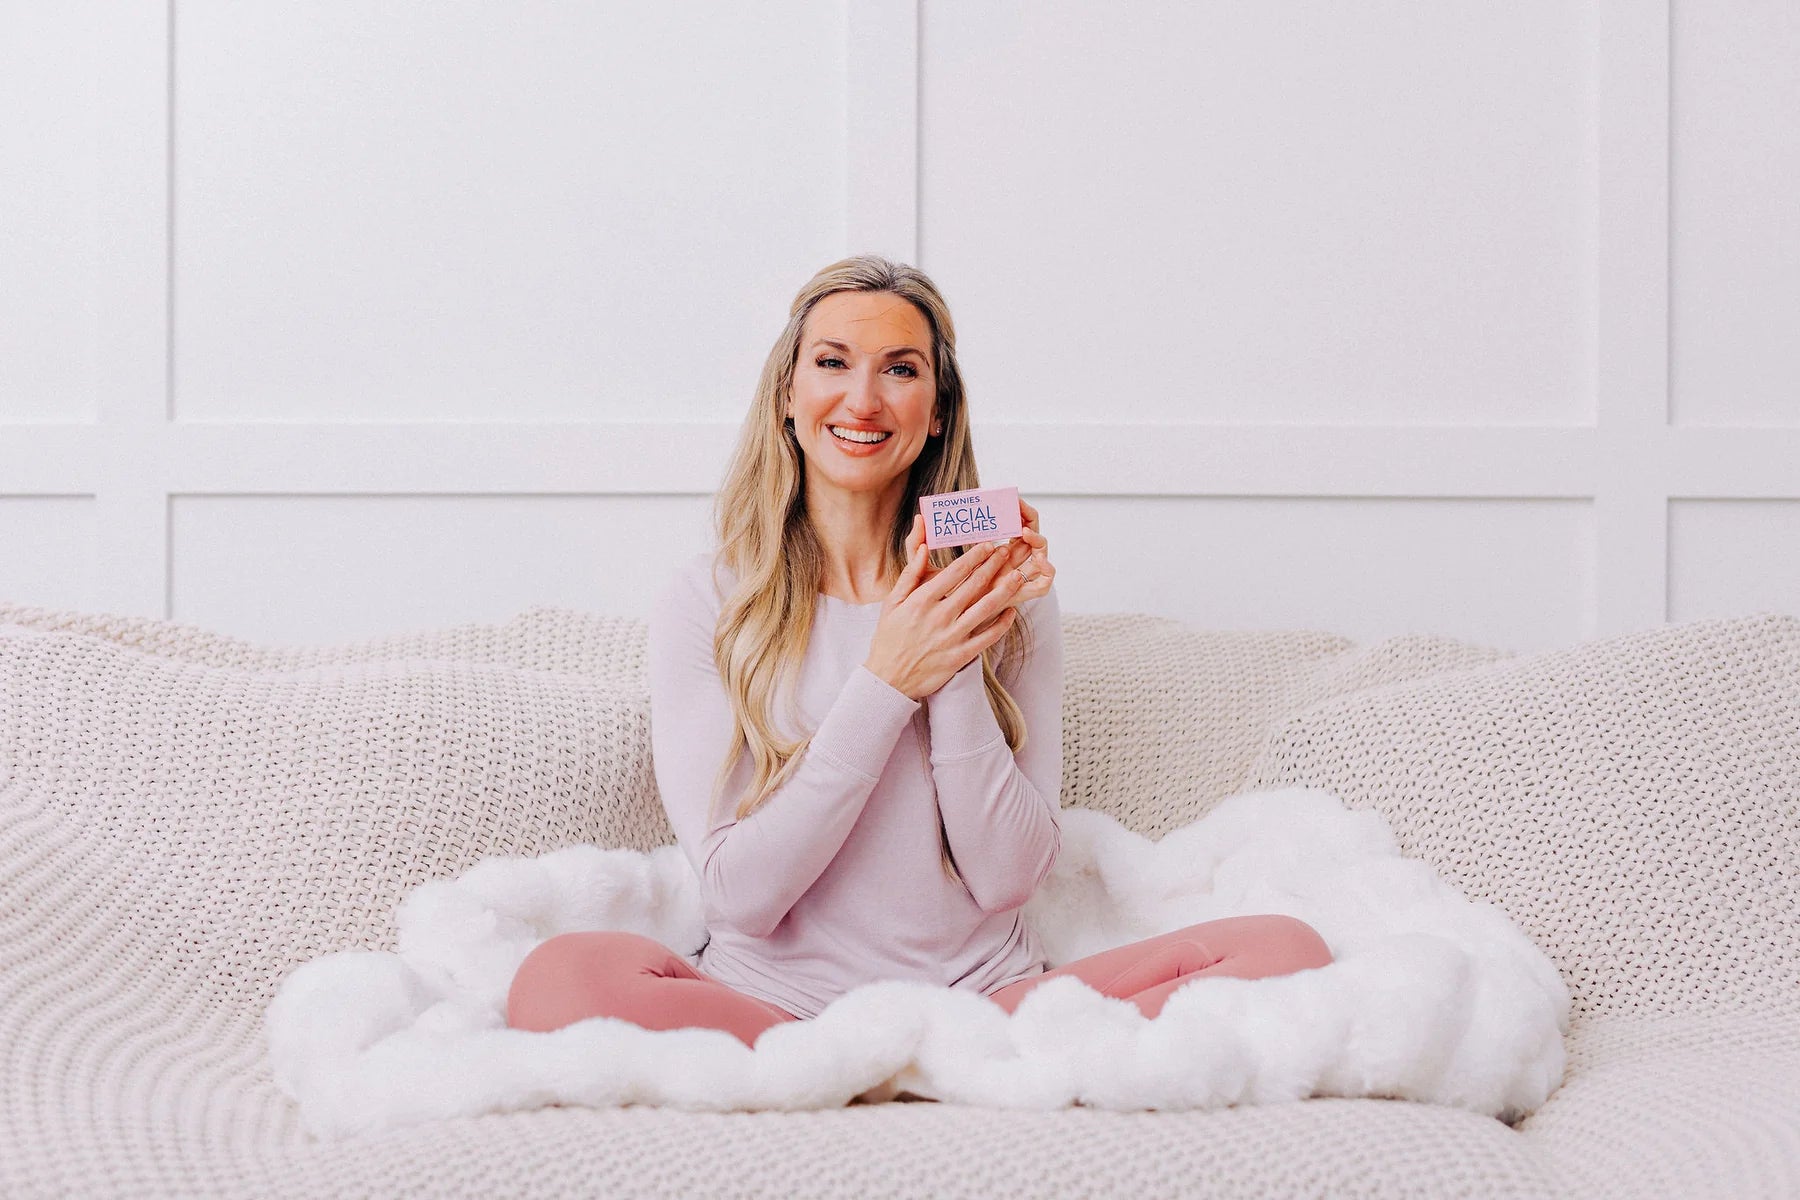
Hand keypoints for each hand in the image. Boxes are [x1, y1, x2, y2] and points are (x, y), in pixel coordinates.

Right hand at [862, 516, 1024, 700]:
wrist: (889, 679)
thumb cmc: (889, 639)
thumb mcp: (891, 603)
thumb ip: (910, 575)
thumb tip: (923, 548)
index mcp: (922, 601)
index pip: (955, 571)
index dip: (975, 556)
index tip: (988, 545)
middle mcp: (940, 616)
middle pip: (975, 585)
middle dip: (993, 565)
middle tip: (1007, 552)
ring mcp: (952, 637)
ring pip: (986, 608)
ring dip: (1004, 590)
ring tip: (1017, 576)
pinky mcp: (961, 656)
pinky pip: (988, 637)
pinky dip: (1002, 624)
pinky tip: (1011, 612)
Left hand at [912, 497, 1053, 606]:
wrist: (936, 631)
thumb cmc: (929, 601)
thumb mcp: (922, 572)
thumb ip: (918, 546)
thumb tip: (919, 517)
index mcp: (986, 554)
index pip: (1006, 524)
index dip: (1010, 509)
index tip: (1006, 496)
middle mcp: (1005, 564)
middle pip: (1026, 535)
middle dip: (1026, 517)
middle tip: (1018, 504)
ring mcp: (1016, 579)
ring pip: (1040, 554)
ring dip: (1039, 539)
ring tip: (1025, 532)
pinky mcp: (1022, 595)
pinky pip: (1044, 584)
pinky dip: (1048, 571)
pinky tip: (1040, 561)